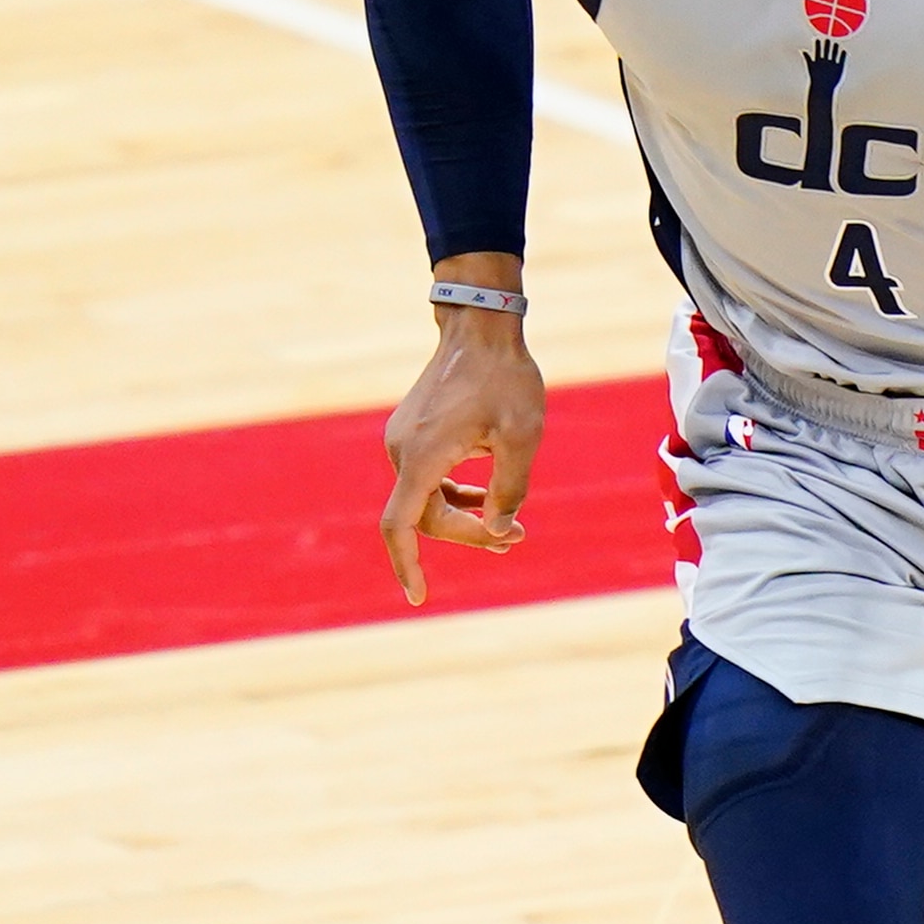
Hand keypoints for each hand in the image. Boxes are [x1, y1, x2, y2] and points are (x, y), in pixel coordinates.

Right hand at [381, 267, 544, 604]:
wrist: (480, 326)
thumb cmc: (505, 378)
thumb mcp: (522, 437)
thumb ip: (510, 489)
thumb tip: (498, 532)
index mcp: (423, 457)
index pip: (401, 526)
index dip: (407, 564)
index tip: (419, 597)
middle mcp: (402, 451)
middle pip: (424, 516)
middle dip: (468, 535)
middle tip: (518, 539)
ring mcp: (402, 440)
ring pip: (425, 498)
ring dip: (463, 518)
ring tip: (512, 531)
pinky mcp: (411, 432)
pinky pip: (426, 478)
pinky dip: (453, 495)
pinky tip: (485, 498)